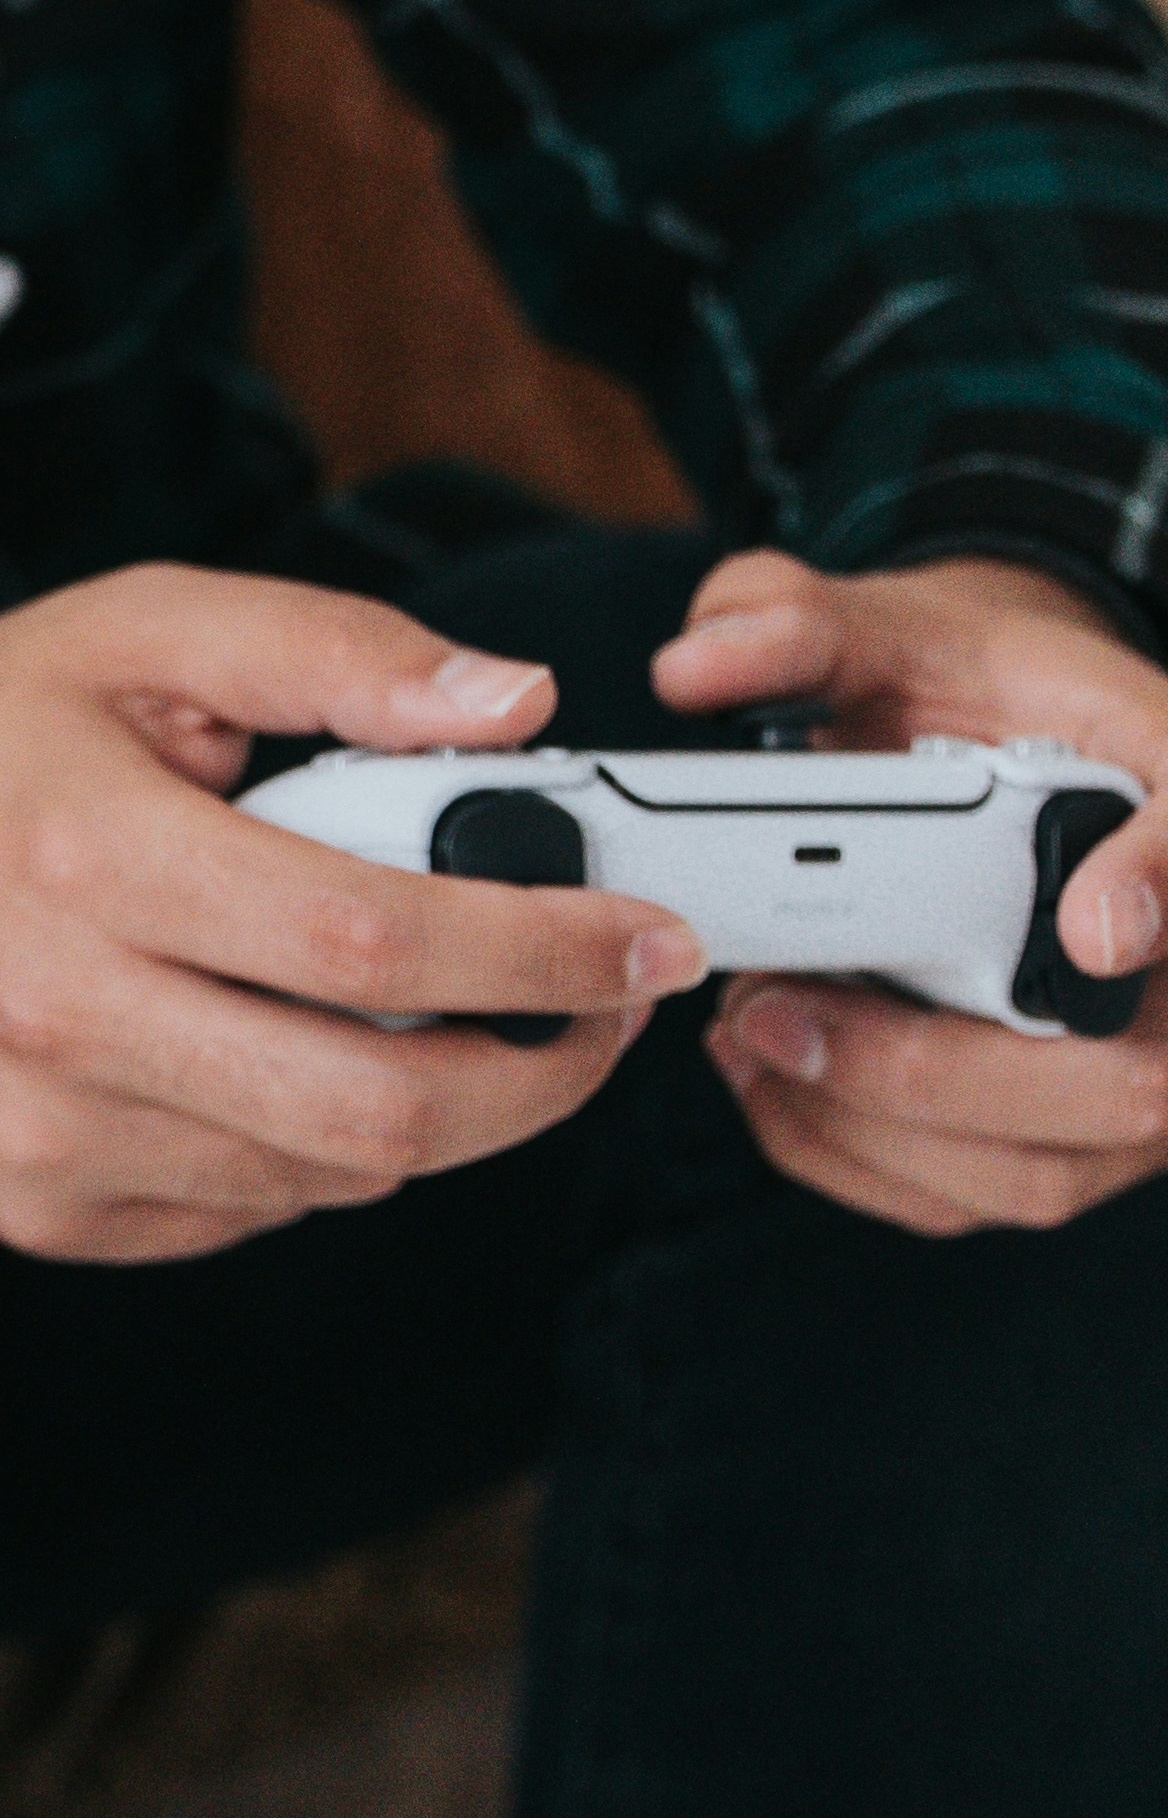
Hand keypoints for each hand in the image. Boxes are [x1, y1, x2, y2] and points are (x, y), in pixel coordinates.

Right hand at [0, 570, 705, 1263]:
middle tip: (599, 1011)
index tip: (643, 940)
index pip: (370, 946)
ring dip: (434, 1106)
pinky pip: (251, 1206)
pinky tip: (287, 1050)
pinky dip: (314, 1144)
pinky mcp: (39, 1206)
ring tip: (445, 1014)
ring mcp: (43, 1134)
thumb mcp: (146, 630)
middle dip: (539, 1071)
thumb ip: (335, 652)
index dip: (541, 953)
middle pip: (377, 1109)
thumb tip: (513, 707)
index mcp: (90, 854)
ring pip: (330, 1173)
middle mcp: (56, 1013)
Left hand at [651, 545, 1167, 1238]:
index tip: (1091, 928)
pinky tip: (768, 1081)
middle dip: (932, 1067)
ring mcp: (1137, 1066)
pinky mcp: (1069, 1136)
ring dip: (874, 1124)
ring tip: (747, 1031)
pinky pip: (978, 1195)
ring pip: (1044, 1167)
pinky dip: (856, 1158)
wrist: (997, 751)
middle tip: (773, 1004)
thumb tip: (697, 667)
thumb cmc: (969, 695)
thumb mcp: (895, 627)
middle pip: (1130, 1077)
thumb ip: (800, 622)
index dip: (1163, 884)